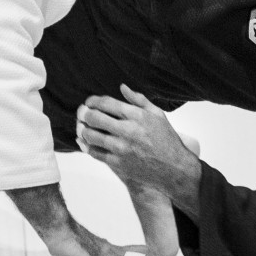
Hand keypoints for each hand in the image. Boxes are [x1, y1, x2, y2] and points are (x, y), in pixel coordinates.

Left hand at [76, 85, 198, 193]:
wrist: (173, 168)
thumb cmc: (166, 139)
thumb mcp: (157, 114)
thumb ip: (138, 99)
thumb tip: (122, 87)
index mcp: (137, 116)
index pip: (106, 103)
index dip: (92, 101)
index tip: (89, 102)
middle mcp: (128, 130)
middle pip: (94, 118)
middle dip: (84, 113)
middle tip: (82, 113)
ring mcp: (122, 148)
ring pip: (91, 136)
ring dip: (82, 129)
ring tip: (82, 126)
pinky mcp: (118, 163)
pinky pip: (95, 153)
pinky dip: (86, 146)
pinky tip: (84, 141)